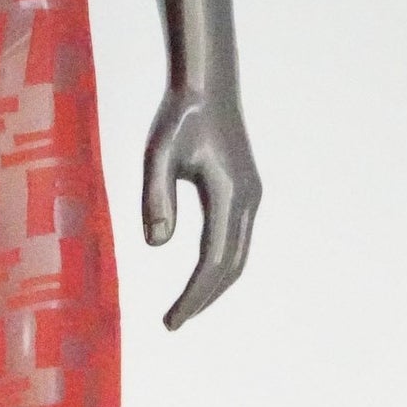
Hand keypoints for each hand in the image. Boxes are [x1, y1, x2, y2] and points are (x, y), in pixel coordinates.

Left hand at [141, 84, 260, 330]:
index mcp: (230, 195)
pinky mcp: (246, 192)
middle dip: (203, 299)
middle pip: (231, 267)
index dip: (193, 297)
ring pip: (238, 257)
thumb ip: (156, 197)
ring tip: (183, 309)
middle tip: (172, 323)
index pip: (213, 262)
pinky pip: (236, 241)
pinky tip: (198, 277)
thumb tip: (156, 245)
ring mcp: (251, 196)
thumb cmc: (179, 116)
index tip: (170, 322)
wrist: (207, 83)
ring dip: (213, 286)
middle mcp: (248, 199)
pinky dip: (219, 267)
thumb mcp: (157, 154)